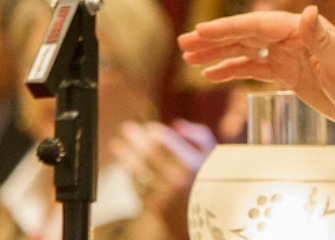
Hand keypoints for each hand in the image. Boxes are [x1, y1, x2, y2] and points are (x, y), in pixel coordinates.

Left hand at [110, 119, 216, 239]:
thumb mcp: (212, 154)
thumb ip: (199, 134)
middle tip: (127, 128)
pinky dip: (130, 171)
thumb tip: (176, 124)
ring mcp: (162, 193)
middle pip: (150, 153)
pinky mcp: (151, 205)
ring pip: (138, 169)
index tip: (149, 126)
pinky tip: (125, 161)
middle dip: (136, 138)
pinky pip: (137, 184)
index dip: (155, 132)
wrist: (205, 215)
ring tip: (116, 143)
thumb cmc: (206, 177)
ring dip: (125, 154)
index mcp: (192, 164)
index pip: (169, 142)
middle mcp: (176, 179)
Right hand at [178, 6, 334, 146]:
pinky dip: (232, 70)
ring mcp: (289, 56)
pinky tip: (213, 76)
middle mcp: (294, 39)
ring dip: (219, 53)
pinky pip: (254, 68)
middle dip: (215, 38)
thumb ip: (323, 39)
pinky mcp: (288, 74)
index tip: (202, 30)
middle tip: (184, 43)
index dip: (230, 27)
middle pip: (247, 34)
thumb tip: (308, 12)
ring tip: (190, 58)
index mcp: (304, 30)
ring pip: (246, 50)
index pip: (259, 25)